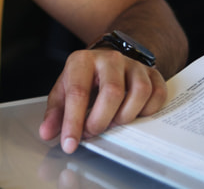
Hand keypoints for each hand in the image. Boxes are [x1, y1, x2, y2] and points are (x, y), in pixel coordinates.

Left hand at [39, 48, 166, 153]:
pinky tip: (134, 116)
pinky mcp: (152, 73)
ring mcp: (133, 65)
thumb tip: (46, 133)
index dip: (73, 122)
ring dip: (126, 116)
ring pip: (139, 93)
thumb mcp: (64, 90)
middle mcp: (109, 59)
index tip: (70, 144)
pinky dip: (147, 111)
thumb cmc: (84, 78)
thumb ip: (55, 113)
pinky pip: (157, 95)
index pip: (78, 93)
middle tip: (93, 132)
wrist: (108, 60)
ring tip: (113, 123)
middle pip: (112, 92)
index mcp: (82, 61)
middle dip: (101, 120)